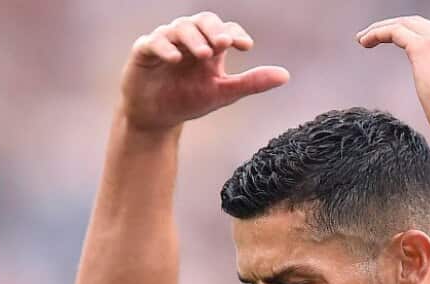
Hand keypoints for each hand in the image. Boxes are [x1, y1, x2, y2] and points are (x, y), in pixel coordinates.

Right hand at [120, 12, 289, 132]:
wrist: (156, 118)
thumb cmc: (188, 100)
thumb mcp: (223, 93)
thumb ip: (251, 82)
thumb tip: (286, 75)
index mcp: (209, 45)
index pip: (225, 30)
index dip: (235, 34)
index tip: (245, 47)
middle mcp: (189, 38)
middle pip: (204, 21)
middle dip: (214, 29)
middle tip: (224, 43)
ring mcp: (166, 41)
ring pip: (180, 27)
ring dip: (193, 38)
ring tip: (204, 54)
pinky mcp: (144, 51)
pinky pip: (154, 41)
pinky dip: (165, 47)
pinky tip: (176, 58)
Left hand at [356, 16, 429, 134]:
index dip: (415, 37)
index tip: (399, 44)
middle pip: (418, 24)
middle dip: (395, 27)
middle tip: (374, 37)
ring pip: (404, 23)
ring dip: (381, 28)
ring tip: (363, 39)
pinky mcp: (422, 47)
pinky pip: (394, 31)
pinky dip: (377, 33)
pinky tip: (363, 42)